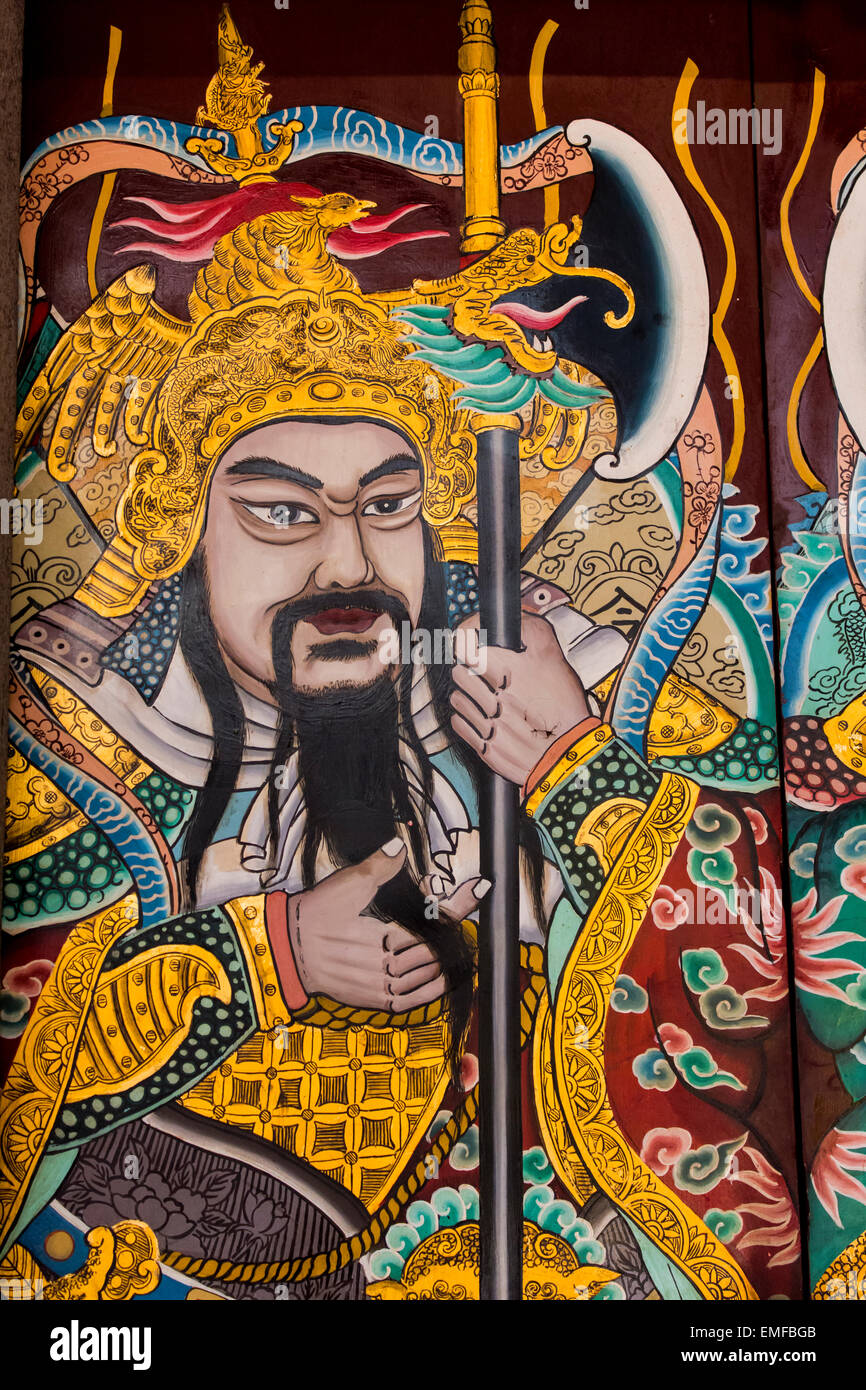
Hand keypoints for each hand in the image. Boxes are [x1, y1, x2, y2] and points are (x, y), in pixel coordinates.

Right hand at [287, 839, 446, 1013]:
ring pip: (430, 972)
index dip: (462, 902)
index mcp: (384, 933)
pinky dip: (435, 987)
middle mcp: (387, 964)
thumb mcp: (346, 884)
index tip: (482, 887)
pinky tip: (445, 974)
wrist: (290, 949)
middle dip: (452, 925)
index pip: (435, 918)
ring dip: (448, 954)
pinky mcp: (376, 1001)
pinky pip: (415, 1000)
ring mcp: (383, 986)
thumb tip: (399, 844)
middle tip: (462, 905)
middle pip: (436, 945)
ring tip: (456, 937)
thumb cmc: (318, 914)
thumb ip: (379, 866)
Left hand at [449, 614, 590, 786]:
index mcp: (510, 670)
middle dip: (467, 670)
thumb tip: (515, 615)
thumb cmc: (565, 707)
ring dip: (467, 695)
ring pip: (457, 697)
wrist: (572, 756)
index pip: (464, 644)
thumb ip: (533, 630)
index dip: (466, 642)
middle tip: (481, 674)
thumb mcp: (555, 659)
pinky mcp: (484, 747)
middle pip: (459, 672)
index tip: (470, 644)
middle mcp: (495, 696)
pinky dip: (467, 720)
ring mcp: (488, 723)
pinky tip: (485, 719)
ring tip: (485, 698)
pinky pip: (459, 723)